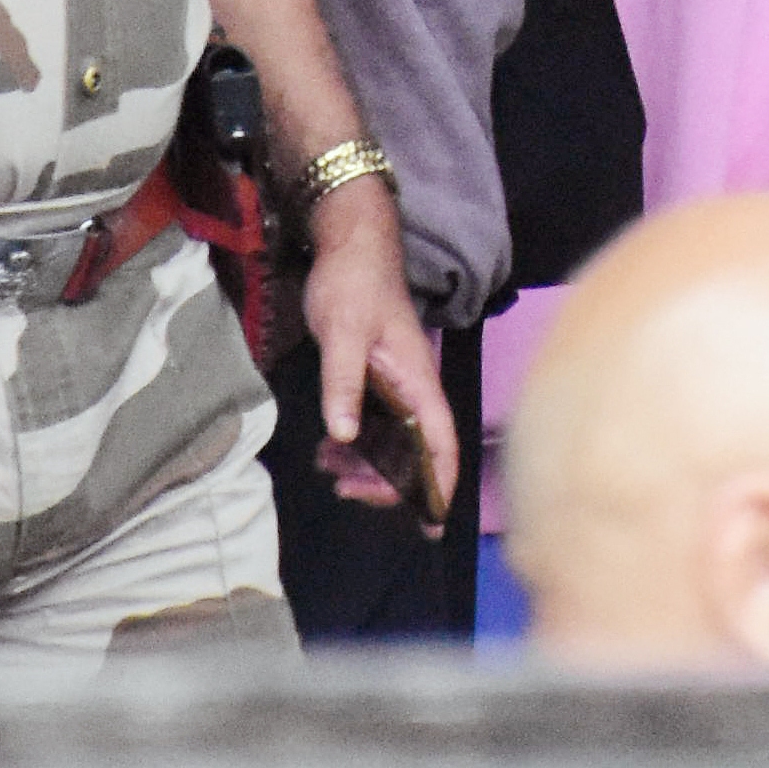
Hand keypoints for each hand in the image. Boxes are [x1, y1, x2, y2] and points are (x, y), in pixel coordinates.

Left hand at [303, 177, 458, 531]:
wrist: (349, 244)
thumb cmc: (353, 283)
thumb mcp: (343, 333)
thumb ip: (343, 384)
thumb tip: (345, 437)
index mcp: (417, 379)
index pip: (440, 441)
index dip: (440, 483)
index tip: (431, 524)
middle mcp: (413, 387)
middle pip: (416, 451)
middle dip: (388, 482)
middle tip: (347, 494)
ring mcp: (396, 383)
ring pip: (393, 441)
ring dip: (367, 465)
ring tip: (330, 474)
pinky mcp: (376, 377)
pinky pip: (374, 423)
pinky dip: (355, 444)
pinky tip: (328, 450)